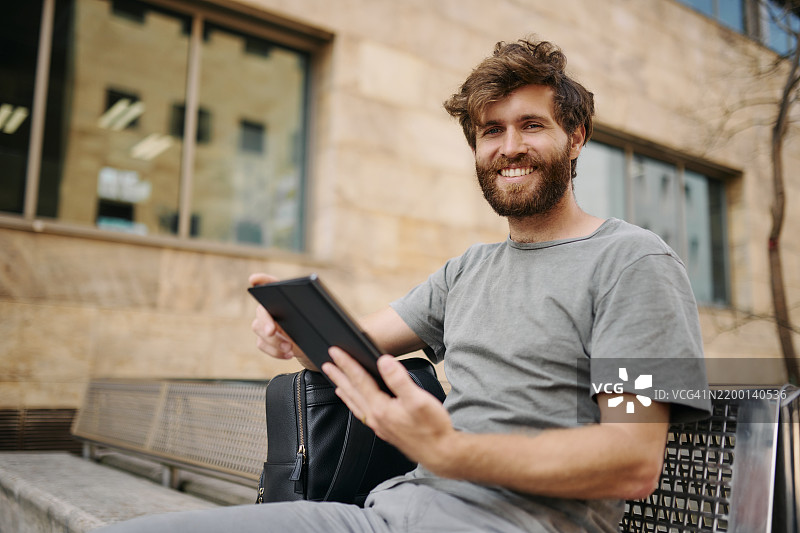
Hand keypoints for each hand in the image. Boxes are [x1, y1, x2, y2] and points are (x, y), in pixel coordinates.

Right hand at [249, 273, 314, 368]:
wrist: (314, 346)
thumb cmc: (316, 326)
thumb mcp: (318, 317)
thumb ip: (313, 310)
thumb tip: (315, 307)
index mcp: (283, 297)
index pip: (271, 284)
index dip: (262, 280)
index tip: (254, 279)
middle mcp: (270, 308)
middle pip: (261, 310)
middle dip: (265, 321)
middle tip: (272, 331)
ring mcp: (264, 323)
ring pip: (258, 328)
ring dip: (273, 340)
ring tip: (289, 348)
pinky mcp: (264, 339)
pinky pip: (262, 344)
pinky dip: (275, 351)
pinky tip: (288, 354)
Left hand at [322, 348, 454, 469]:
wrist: (440, 453)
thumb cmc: (433, 428)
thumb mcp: (418, 399)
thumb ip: (399, 379)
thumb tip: (384, 361)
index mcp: (381, 408)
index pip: (359, 380)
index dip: (346, 364)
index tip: (335, 351)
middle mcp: (376, 417)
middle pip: (352, 392)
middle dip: (338, 376)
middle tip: (326, 363)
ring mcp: (379, 425)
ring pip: (355, 403)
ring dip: (343, 390)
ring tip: (334, 381)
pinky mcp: (385, 430)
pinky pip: (362, 413)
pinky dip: (354, 404)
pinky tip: (355, 402)